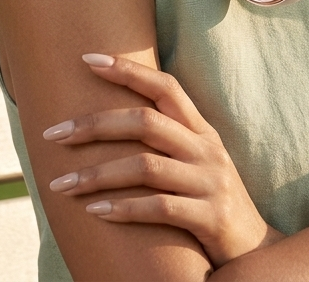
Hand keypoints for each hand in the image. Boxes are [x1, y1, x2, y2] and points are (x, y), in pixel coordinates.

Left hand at [42, 55, 282, 267]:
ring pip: (146, 166)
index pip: (165, 87)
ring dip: (97, 174)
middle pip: (146, 123)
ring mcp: (210, 182)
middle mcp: (207, 149)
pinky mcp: (210, 218)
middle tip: (53, 133)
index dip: (128, 70)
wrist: (255, 251)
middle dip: (95, 125)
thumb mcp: (196, 163)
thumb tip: (110, 122)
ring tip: (60, 185)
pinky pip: (160, 208)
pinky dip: (124, 209)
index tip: (88, 58)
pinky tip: (94, 212)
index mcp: (202, 131)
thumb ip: (167, 141)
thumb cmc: (212, 203)